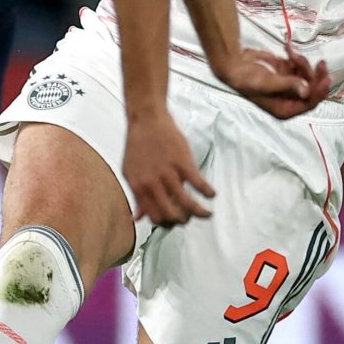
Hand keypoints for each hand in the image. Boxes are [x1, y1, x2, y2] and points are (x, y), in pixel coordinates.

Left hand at [125, 106, 214, 225]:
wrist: (146, 120)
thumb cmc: (137, 147)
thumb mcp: (130, 173)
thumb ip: (137, 197)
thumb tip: (137, 218)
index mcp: (139, 188)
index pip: (155, 217)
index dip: (167, 222)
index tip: (175, 219)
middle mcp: (153, 184)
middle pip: (172, 214)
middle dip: (183, 220)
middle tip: (190, 217)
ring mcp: (168, 174)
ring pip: (188, 204)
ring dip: (201, 213)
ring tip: (208, 214)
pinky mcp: (183, 163)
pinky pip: (199, 184)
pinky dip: (208, 192)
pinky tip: (212, 193)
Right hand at [210, 48, 331, 119]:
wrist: (234, 63)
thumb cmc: (247, 78)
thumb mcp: (268, 83)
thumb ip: (289, 85)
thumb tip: (306, 91)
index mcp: (285, 108)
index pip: (309, 103)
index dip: (319, 91)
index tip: (326, 78)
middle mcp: (290, 98)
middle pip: (312, 88)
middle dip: (314, 75)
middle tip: (321, 63)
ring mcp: (289, 84)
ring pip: (307, 74)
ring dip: (302, 62)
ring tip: (291, 53)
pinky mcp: (286, 71)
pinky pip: (299, 64)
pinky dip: (295, 55)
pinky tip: (287, 47)